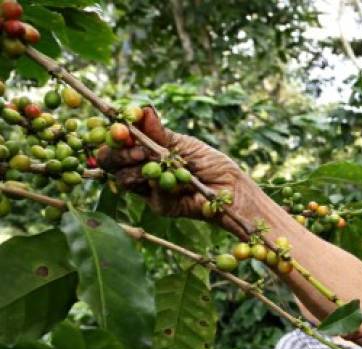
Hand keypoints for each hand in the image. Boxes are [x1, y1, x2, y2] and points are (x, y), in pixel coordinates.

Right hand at [97, 107, 249, 220]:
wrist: (231, 188)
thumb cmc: (210, 163)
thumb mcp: (182, 143)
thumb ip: (158, 133)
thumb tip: (141, 110)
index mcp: (144, 151)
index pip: (116, 144)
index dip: (112, 137)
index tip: (120, 130)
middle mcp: (141, 170)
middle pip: (110, 163)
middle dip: (118, 155)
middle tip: (137, 151)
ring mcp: (149, 189)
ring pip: (124, 179)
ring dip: (136, 169)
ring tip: (153, 164)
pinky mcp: (160, 206)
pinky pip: (150, 195)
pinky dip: (160, 186)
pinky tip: (173, 182)